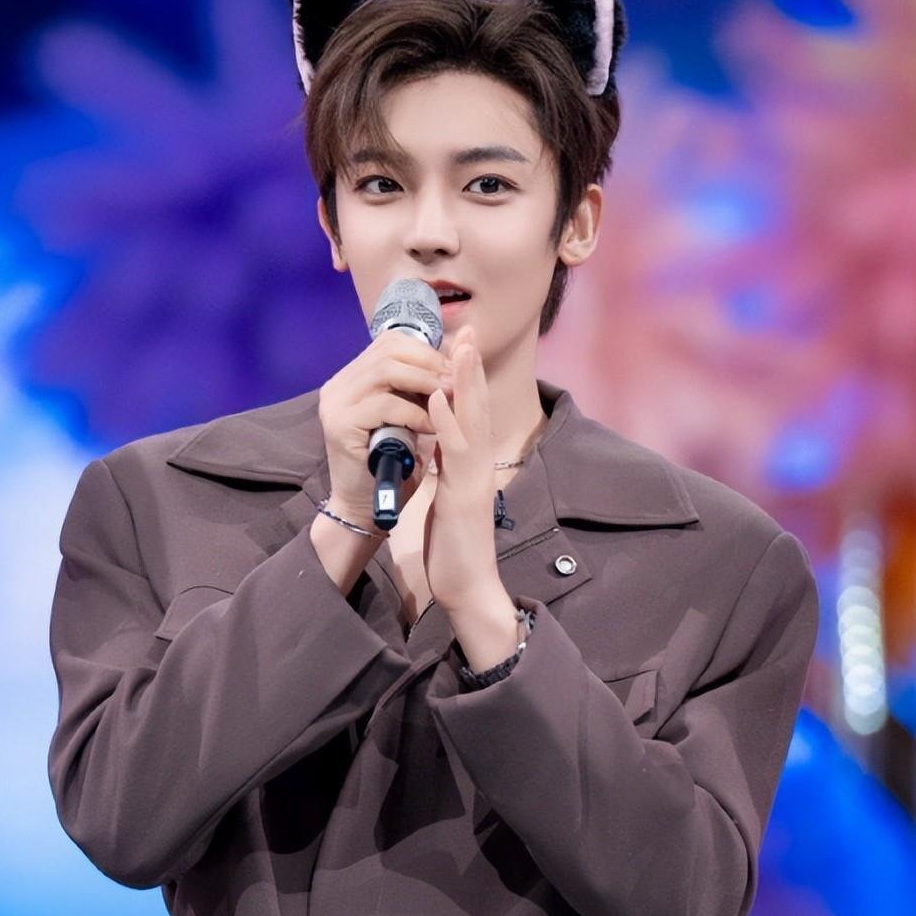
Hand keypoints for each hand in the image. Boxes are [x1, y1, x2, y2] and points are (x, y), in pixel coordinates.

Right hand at [318, 329, 452, 530]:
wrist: (366, 506)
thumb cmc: (392, 463)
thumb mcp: (407, 416)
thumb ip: (418, 388)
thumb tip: (453, 358)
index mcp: (352, 378)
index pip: (390, 343)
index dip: (426, 351)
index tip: (454, 369)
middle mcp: (338, 385)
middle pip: (388, 350)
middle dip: (429, 364)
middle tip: (455, 383)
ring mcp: (335, 403)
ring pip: (386, 371)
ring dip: (424, 383)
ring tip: (447, 399)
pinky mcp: (339, 425)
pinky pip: (384, 404)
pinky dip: (413, 412)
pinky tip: (430, 427)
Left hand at [422, 326, 502, 611]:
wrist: (468, 587)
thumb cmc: (455, 547)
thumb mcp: (448, 498)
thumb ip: (445, 469)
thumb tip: (436, 444)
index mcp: (470, 467)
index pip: (470, 413)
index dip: (467, 377)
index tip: (461, 343)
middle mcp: (478, 467)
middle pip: (478, 407)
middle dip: (472, 367)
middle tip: (468, 329)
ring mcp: (474, 481)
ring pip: (473, 422)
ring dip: (466, 383)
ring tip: (460, 347)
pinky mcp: (464, 498)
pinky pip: (456, 455)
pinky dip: (449, 423)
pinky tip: (440, 398)